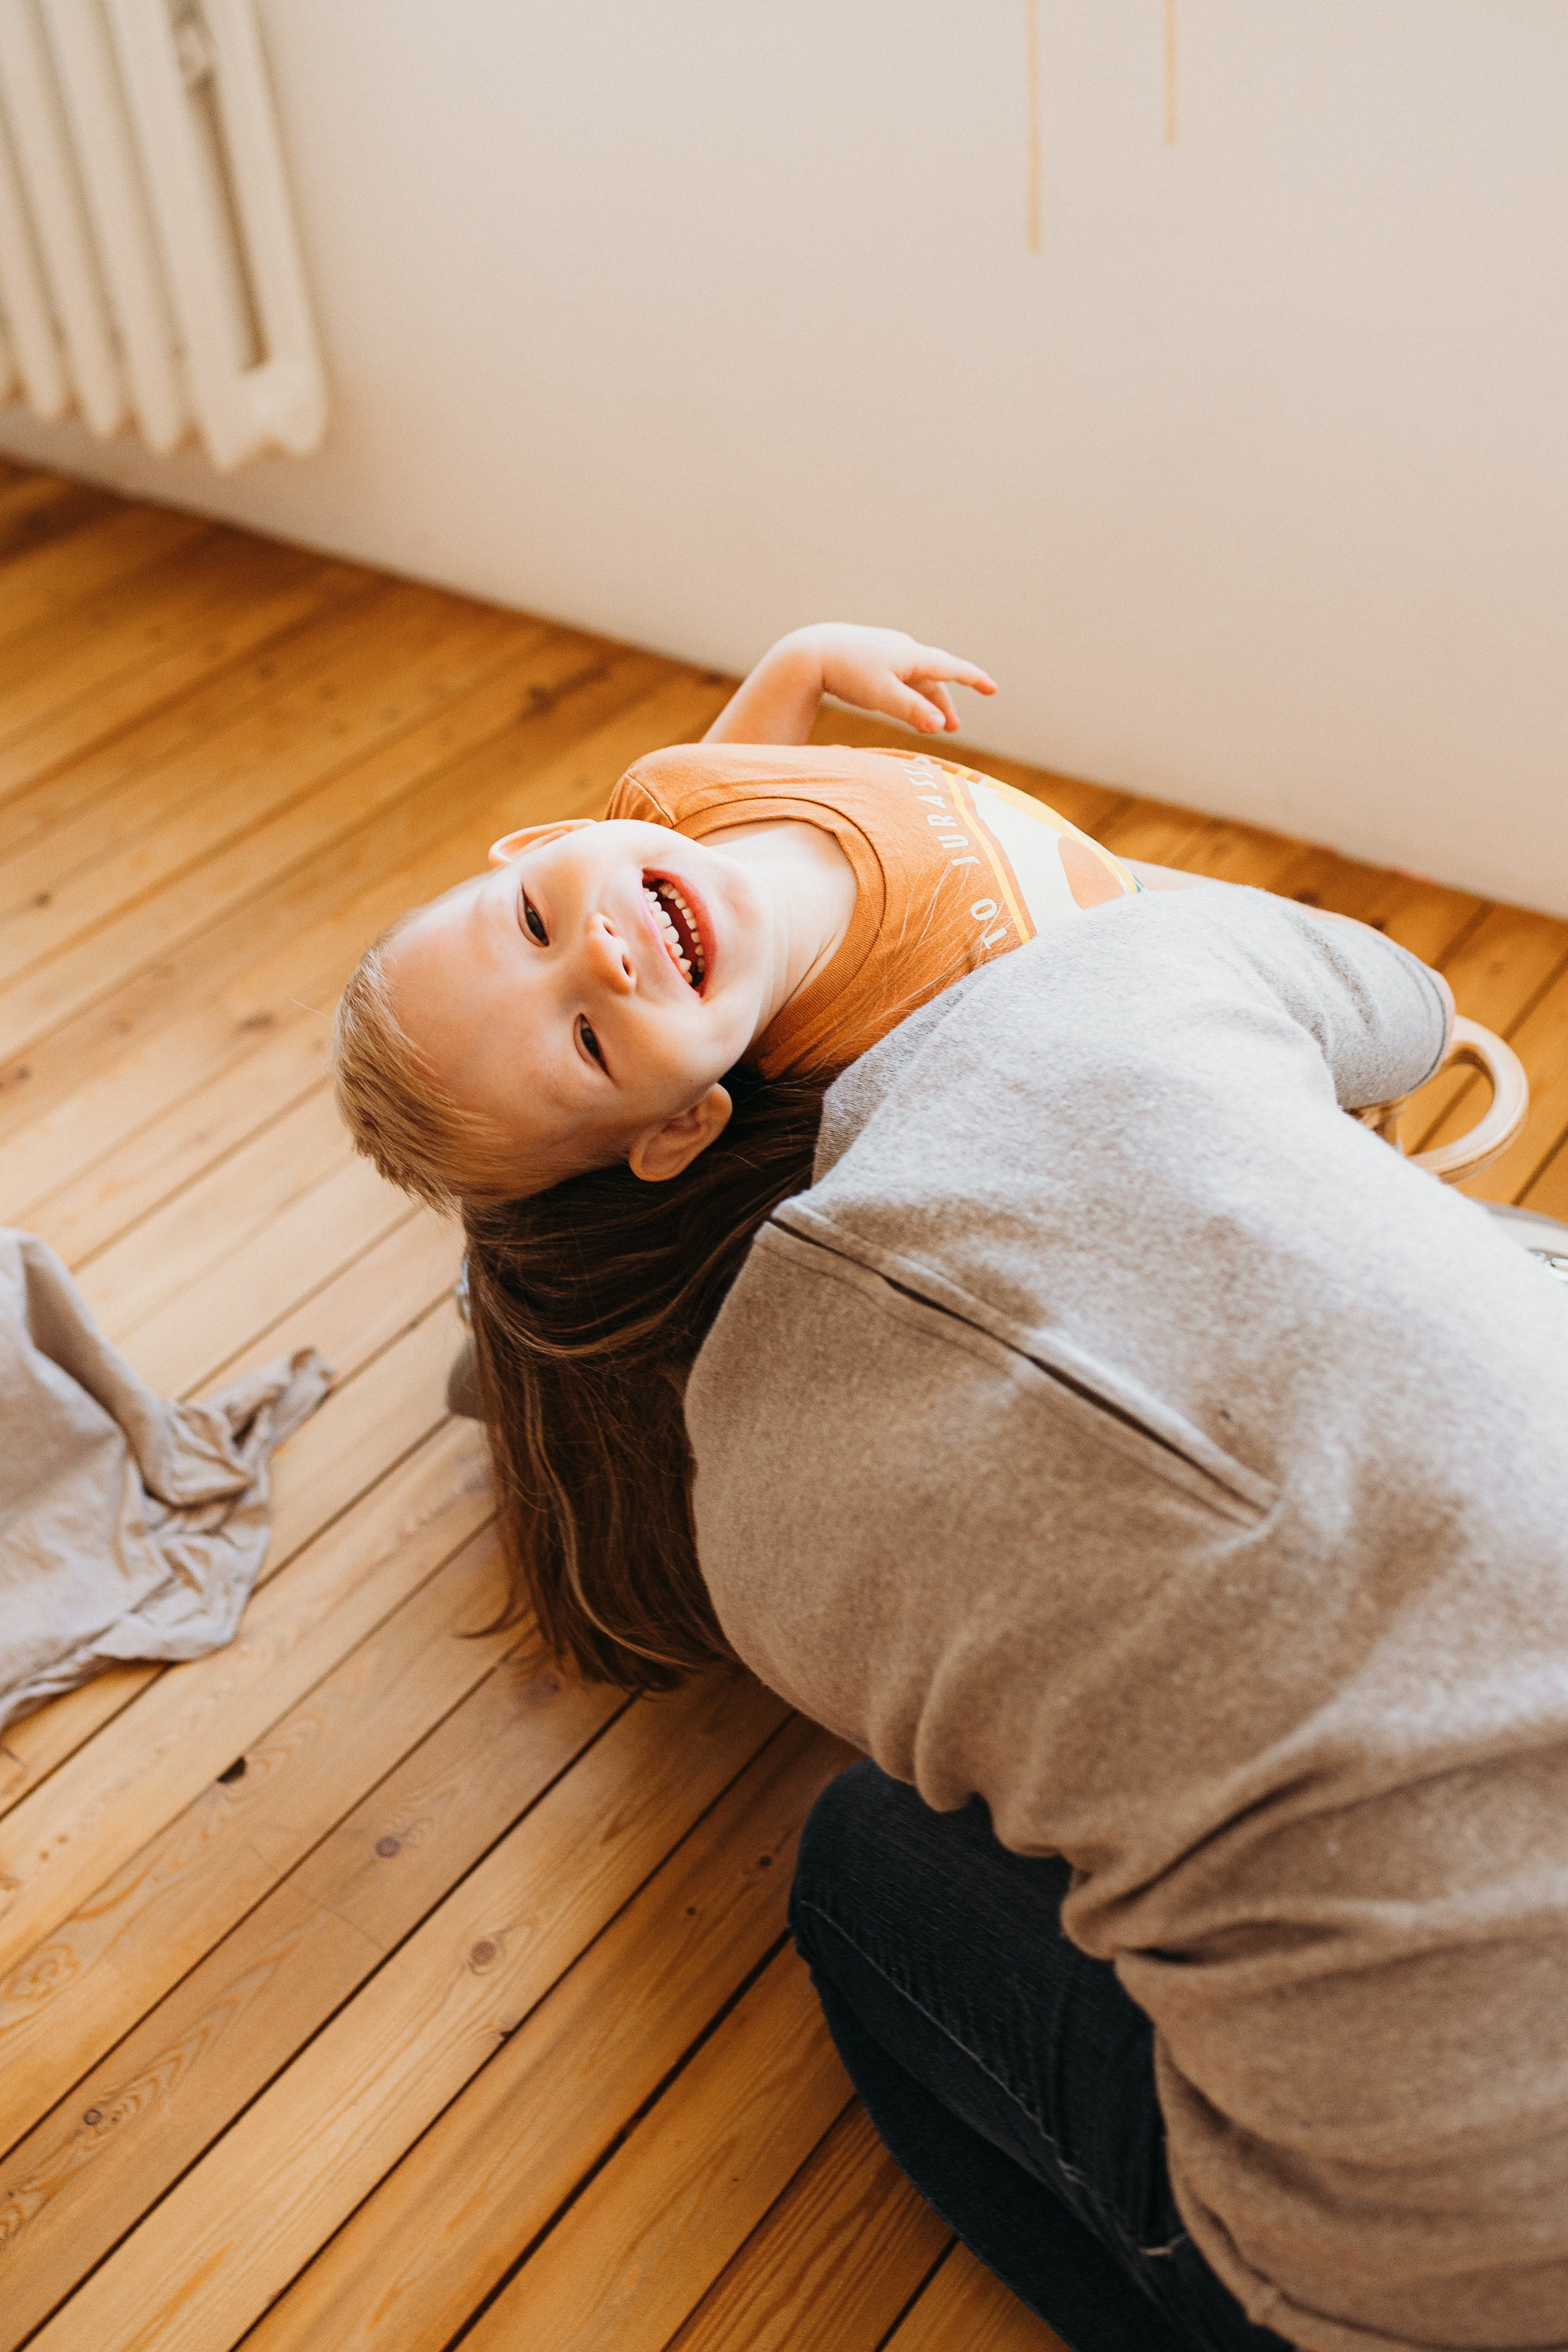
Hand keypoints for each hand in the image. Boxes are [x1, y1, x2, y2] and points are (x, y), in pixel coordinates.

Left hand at [807, 624, 996, 735]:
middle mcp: (903, 649)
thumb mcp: (882, 695)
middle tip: (953, 728)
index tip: (993, 689)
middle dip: (945, 703)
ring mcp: (886, 653)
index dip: (973, 679)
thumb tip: (941, 724)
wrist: (810, 652)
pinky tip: (902, 707)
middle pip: (933, 678)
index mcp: (911, 655)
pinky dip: (907, 696)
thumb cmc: (847, 672)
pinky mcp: (870, 660)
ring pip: (914, 680)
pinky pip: (898, 679)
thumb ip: (913, 711)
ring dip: (925, 703)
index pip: (951, 668)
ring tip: (931, 727)